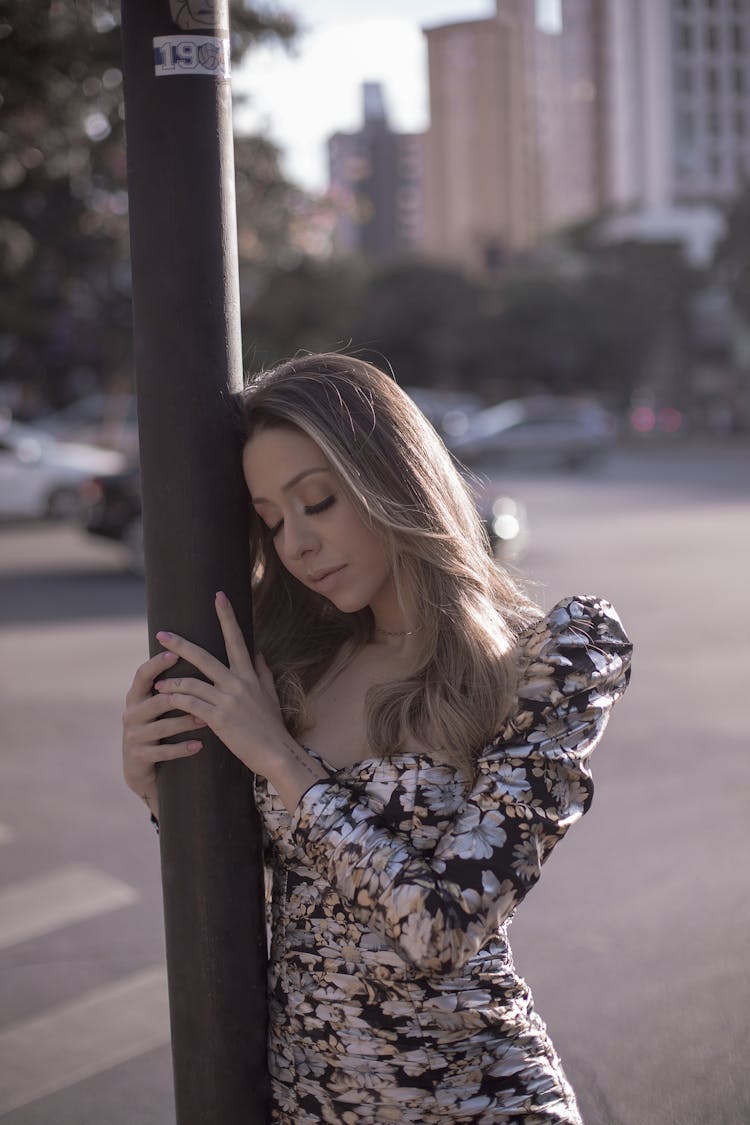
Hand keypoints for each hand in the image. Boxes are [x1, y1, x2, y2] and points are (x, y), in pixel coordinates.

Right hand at [122, 649, 206, 807]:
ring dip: (186, 723)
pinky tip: (199, 745)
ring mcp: (133, 736)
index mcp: (135, 697)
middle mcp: (131, 714)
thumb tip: (193, 655)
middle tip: (206, 694)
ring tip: (206, 720)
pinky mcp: (138, 757)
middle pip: (157, 701)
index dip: (157, 663)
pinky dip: (182, 748)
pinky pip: (163, 752)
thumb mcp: (155, 707)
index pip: (142, 675)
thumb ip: (168, 687)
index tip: (176, 653)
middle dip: (182, 697)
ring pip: (163, 727)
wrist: (140, 768)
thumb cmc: (156, 728)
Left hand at [153, 591, 288, 777]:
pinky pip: (190, 704)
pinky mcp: (218, 719)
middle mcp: (237, 683)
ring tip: (157, 682)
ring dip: (172, 681)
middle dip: (180, 644)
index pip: (236, 638)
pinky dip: (176, 699)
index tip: (218, 595)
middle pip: (204, 656)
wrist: (276, 753)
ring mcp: (227, 700)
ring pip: (191, 683)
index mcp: (249, 675)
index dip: (227, 616)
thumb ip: (262, 671)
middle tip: (161, 634)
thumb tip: (257, 651)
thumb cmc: (272, 727)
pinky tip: (165, 698)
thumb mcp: (269, 695)